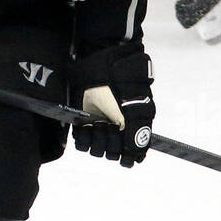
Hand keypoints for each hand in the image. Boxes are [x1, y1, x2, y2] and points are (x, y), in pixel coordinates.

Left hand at [72, 42, 154, 166]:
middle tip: (108, 127)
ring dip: (97, 141)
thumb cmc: (121, 81)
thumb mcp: (136, 104)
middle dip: (111, 144)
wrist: (100, 63)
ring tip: (97, 123)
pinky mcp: (82, 122)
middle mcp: (115, 129)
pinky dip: (83, 139)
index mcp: (131, 126)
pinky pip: (81, 143)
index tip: (123, 153)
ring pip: (97, 151)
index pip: (130, 155)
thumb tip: (139, 157)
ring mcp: (99, 126)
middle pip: (113, 154)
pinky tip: (86, 126)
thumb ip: (139, 129)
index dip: (127, 157)